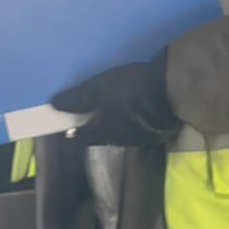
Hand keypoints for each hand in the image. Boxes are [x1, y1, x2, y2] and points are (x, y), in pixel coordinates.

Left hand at [51, 53, 179, 144]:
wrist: (172, 93)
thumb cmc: (130, 90)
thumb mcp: (100, 88)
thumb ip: (78, 97)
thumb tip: (55, 105)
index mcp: (101, 131)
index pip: (81, 137)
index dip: (74, 131)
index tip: (70, 125)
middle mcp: (119, 140)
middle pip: (102, 137)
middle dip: (96, 127)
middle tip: (93, 114)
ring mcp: (140, 139)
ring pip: (122, 134)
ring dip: (117, 125)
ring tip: (117, 110)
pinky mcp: (158, 134)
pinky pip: (140, 130)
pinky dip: (135, 122)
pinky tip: (138, 111)